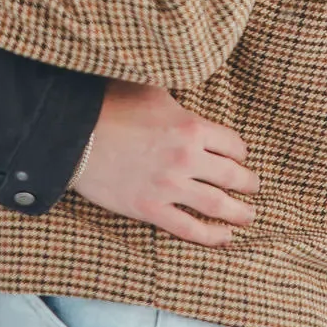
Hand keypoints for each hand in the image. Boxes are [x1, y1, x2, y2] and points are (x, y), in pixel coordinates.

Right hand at [73, 81, 259, 246]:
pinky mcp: (151, 208)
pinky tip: (224, 237)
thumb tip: (189, 93)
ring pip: (217, 205)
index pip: (233, 145)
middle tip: (253, 187)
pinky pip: (189, 228)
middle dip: (248, 184)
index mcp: (191, 126)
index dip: (240, 153)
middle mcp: (187, 158)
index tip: (240, 158)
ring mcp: (170, 186)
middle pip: (232, 176)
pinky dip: (212, 236)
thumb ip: (178, 99)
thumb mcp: (153, 89)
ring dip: (239, 213)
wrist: (74, 134)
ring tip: (248, 216)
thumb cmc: (110, 105)